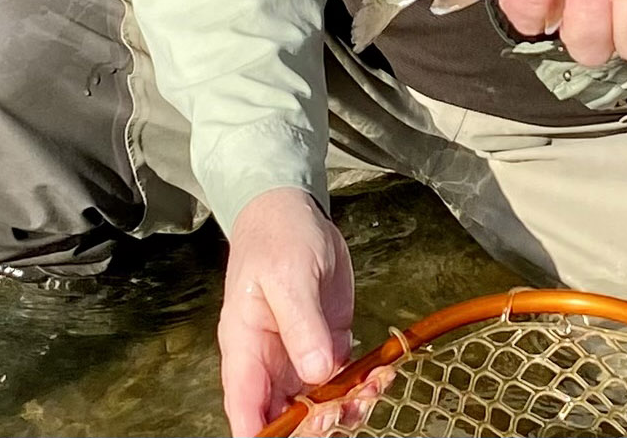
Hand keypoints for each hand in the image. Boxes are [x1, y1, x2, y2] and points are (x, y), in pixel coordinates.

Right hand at [219, 187, 356, 437]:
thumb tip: (317, 372)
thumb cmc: (277, 237)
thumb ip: (301, 324)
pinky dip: (362, 385)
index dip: (269, 437)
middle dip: (318, 424)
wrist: (292, 212)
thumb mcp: (289, 275)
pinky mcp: (326, 345)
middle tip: (349, 406)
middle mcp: (269, 364)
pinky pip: (342, 381)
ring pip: (318, 406)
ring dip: (347, 407)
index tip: (307, 433)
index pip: (246, 414)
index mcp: (246, 351)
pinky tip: (381, 374)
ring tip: (375, 386)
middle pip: (286, 420)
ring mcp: (298, 357)